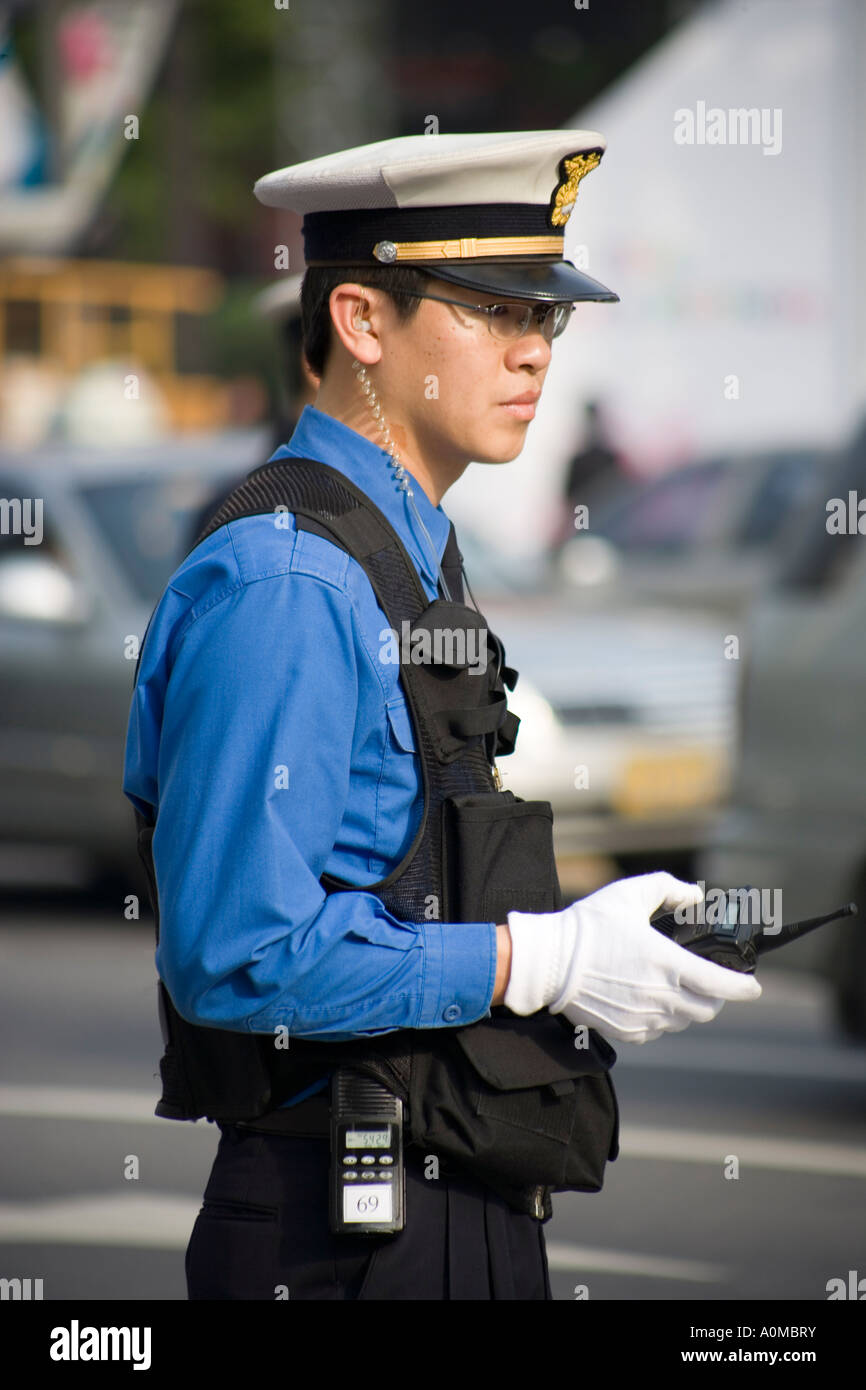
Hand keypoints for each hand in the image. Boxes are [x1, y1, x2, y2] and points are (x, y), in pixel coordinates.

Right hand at [504, 872, 761, 1043]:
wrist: (548, 962)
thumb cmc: (588, 926)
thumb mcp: (629, 893)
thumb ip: (668, 888)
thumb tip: (695, 897)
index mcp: (666, 963)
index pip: (720, 985)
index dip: (744, 988)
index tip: (754, 987)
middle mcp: (659, 996)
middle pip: (706, 1009)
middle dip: (715, 997)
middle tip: (709, 981)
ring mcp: (643, 1018)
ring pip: (683, 1022)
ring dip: (688, 1008)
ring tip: (676, 987)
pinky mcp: (627, 1031)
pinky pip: (658, 1031)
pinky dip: (663, 1018)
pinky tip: (649, 998)